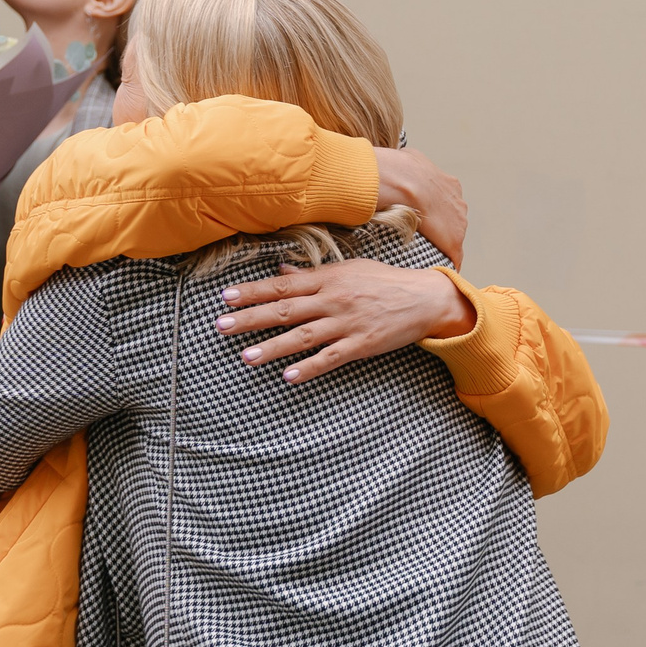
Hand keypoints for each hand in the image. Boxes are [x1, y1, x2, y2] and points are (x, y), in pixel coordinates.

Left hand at [214, 259, 474, 383]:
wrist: (423, 298)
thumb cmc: (384, 281)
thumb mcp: (347, 270)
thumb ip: (312, 275)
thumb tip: (281, 273)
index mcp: (326, 279)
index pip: (281, 286)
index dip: (252, 291)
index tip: (226, 297)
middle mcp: (332, 300)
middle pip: (284, 309)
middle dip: (250, 318)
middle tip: (221, 326)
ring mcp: (346, 323)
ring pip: (302, 336)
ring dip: (272, 347)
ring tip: (246, 357)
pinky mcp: (361, 344)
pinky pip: (331, 358)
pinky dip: (309, 367)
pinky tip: (289, 376)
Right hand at [372, 144, 467, 269]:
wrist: (405, 181)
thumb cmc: (401, 169)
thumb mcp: (408, 158)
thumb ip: (410, 163)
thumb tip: (400, 160)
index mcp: (450, 184)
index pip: (446, 201)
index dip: (434, 209)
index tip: (423, 215)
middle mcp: (459, 203)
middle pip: (453, 219)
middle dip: (441, 226)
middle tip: (423, 234)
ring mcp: (459, 223)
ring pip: (453, 236)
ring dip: (443, 244)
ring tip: (428, 253)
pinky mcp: (454, 241)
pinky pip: (453, 255)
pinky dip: (448, 261)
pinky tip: (439, 270)